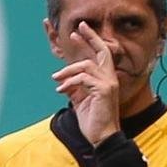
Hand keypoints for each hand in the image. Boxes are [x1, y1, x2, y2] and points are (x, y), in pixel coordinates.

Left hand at [52, 21, 121, 144]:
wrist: (102, 137)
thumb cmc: (93, 120)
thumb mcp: (80, 100)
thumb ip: (75, 87)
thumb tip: (65, 81)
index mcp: (106, 79)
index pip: (101, 55)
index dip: (91, 40)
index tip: (79, 30)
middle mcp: (111, 79)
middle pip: (102, 52)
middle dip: (89, 38)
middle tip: (76, 29)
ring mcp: (109, 84)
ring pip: (86, 66)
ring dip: (68, 71)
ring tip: (56, 80)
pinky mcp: (103, 91)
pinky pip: (83, 79)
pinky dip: (69, 83)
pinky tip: (61, 91)